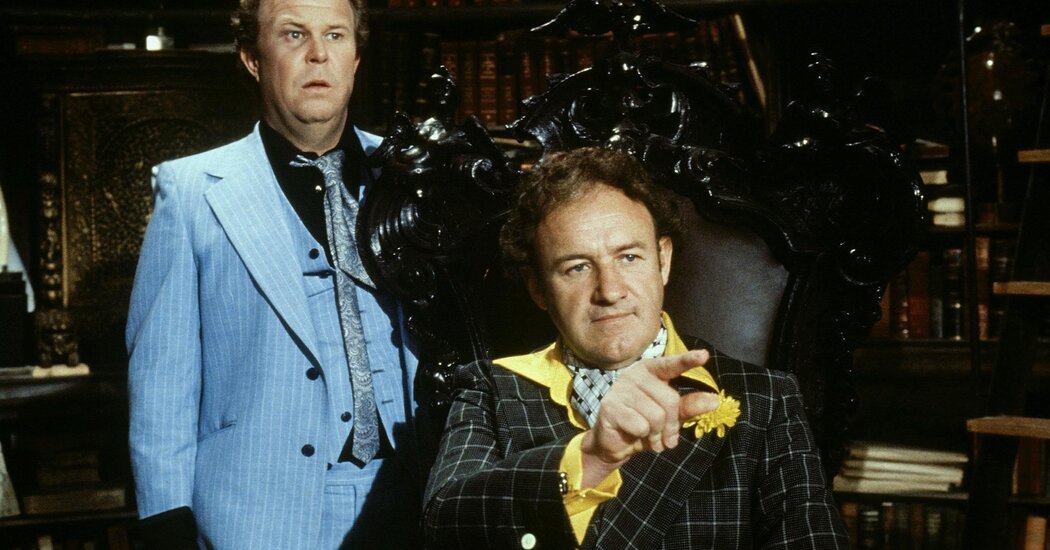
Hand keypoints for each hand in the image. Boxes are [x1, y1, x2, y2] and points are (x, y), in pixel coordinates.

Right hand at [579, 350, 719, 486]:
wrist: (615, 444)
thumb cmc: (645, 425)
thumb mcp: (671, 417)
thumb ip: (689, 406)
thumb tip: (714, 401)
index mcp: (651, 371)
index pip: (671, 365)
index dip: (688, 360)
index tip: (704, 355)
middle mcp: (635, 375)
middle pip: (670, 400)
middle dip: (671, 425)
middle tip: (664, 437)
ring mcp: (620, 389)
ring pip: (656, 416)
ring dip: (656, 434)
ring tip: (648, 437)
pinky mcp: (610, 407)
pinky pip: (641, 426)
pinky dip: (641, 436)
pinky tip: (632, 434)